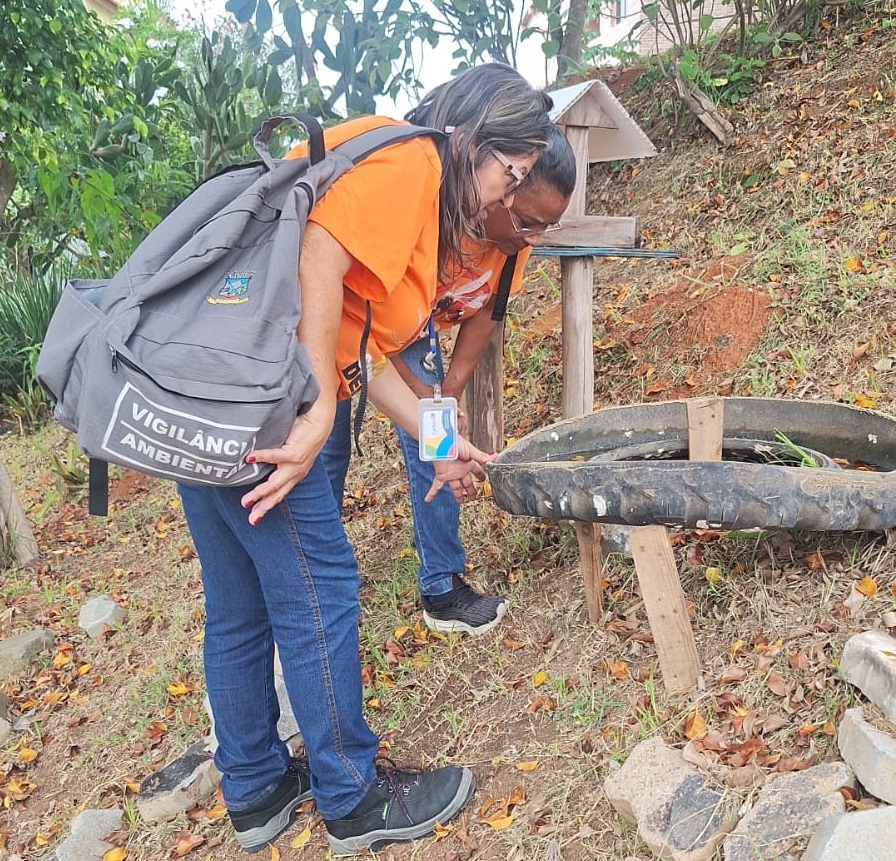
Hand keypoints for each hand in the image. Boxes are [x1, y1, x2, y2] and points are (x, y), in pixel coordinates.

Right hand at [239, 396, 334, 524]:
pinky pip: (275, 456)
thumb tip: (254, 458)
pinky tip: (249, 459)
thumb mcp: (290, 451)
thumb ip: (277, 458)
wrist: (319, 422)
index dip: (267, 506)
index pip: (279, 494)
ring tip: (245, 501)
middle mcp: (296, 473)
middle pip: (277, 494)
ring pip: (275, 483)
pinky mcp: (295, 453)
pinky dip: (261, 457)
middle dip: (263, 507)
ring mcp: (295, 465)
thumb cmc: (302, 433)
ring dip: (260, 493)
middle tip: (250, 519)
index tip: (255, 518)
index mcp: (295, 474)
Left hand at [424, 436, 494, 502]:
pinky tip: (428, 500)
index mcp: (468, 463)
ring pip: (456, 487)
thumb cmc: (455, 442)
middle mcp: (460, 469)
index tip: (484, 480)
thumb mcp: (471, 451)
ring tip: (460, 501)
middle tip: (473, 497)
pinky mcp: (441, 475)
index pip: (477, 471)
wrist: (441, 441)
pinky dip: (432, 494)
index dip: (481, 476)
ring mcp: (451, 473)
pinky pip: (436, 486)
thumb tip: (494, 458)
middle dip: (471, 490)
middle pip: (467, 483)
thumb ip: (482, 457)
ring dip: (458, 495)